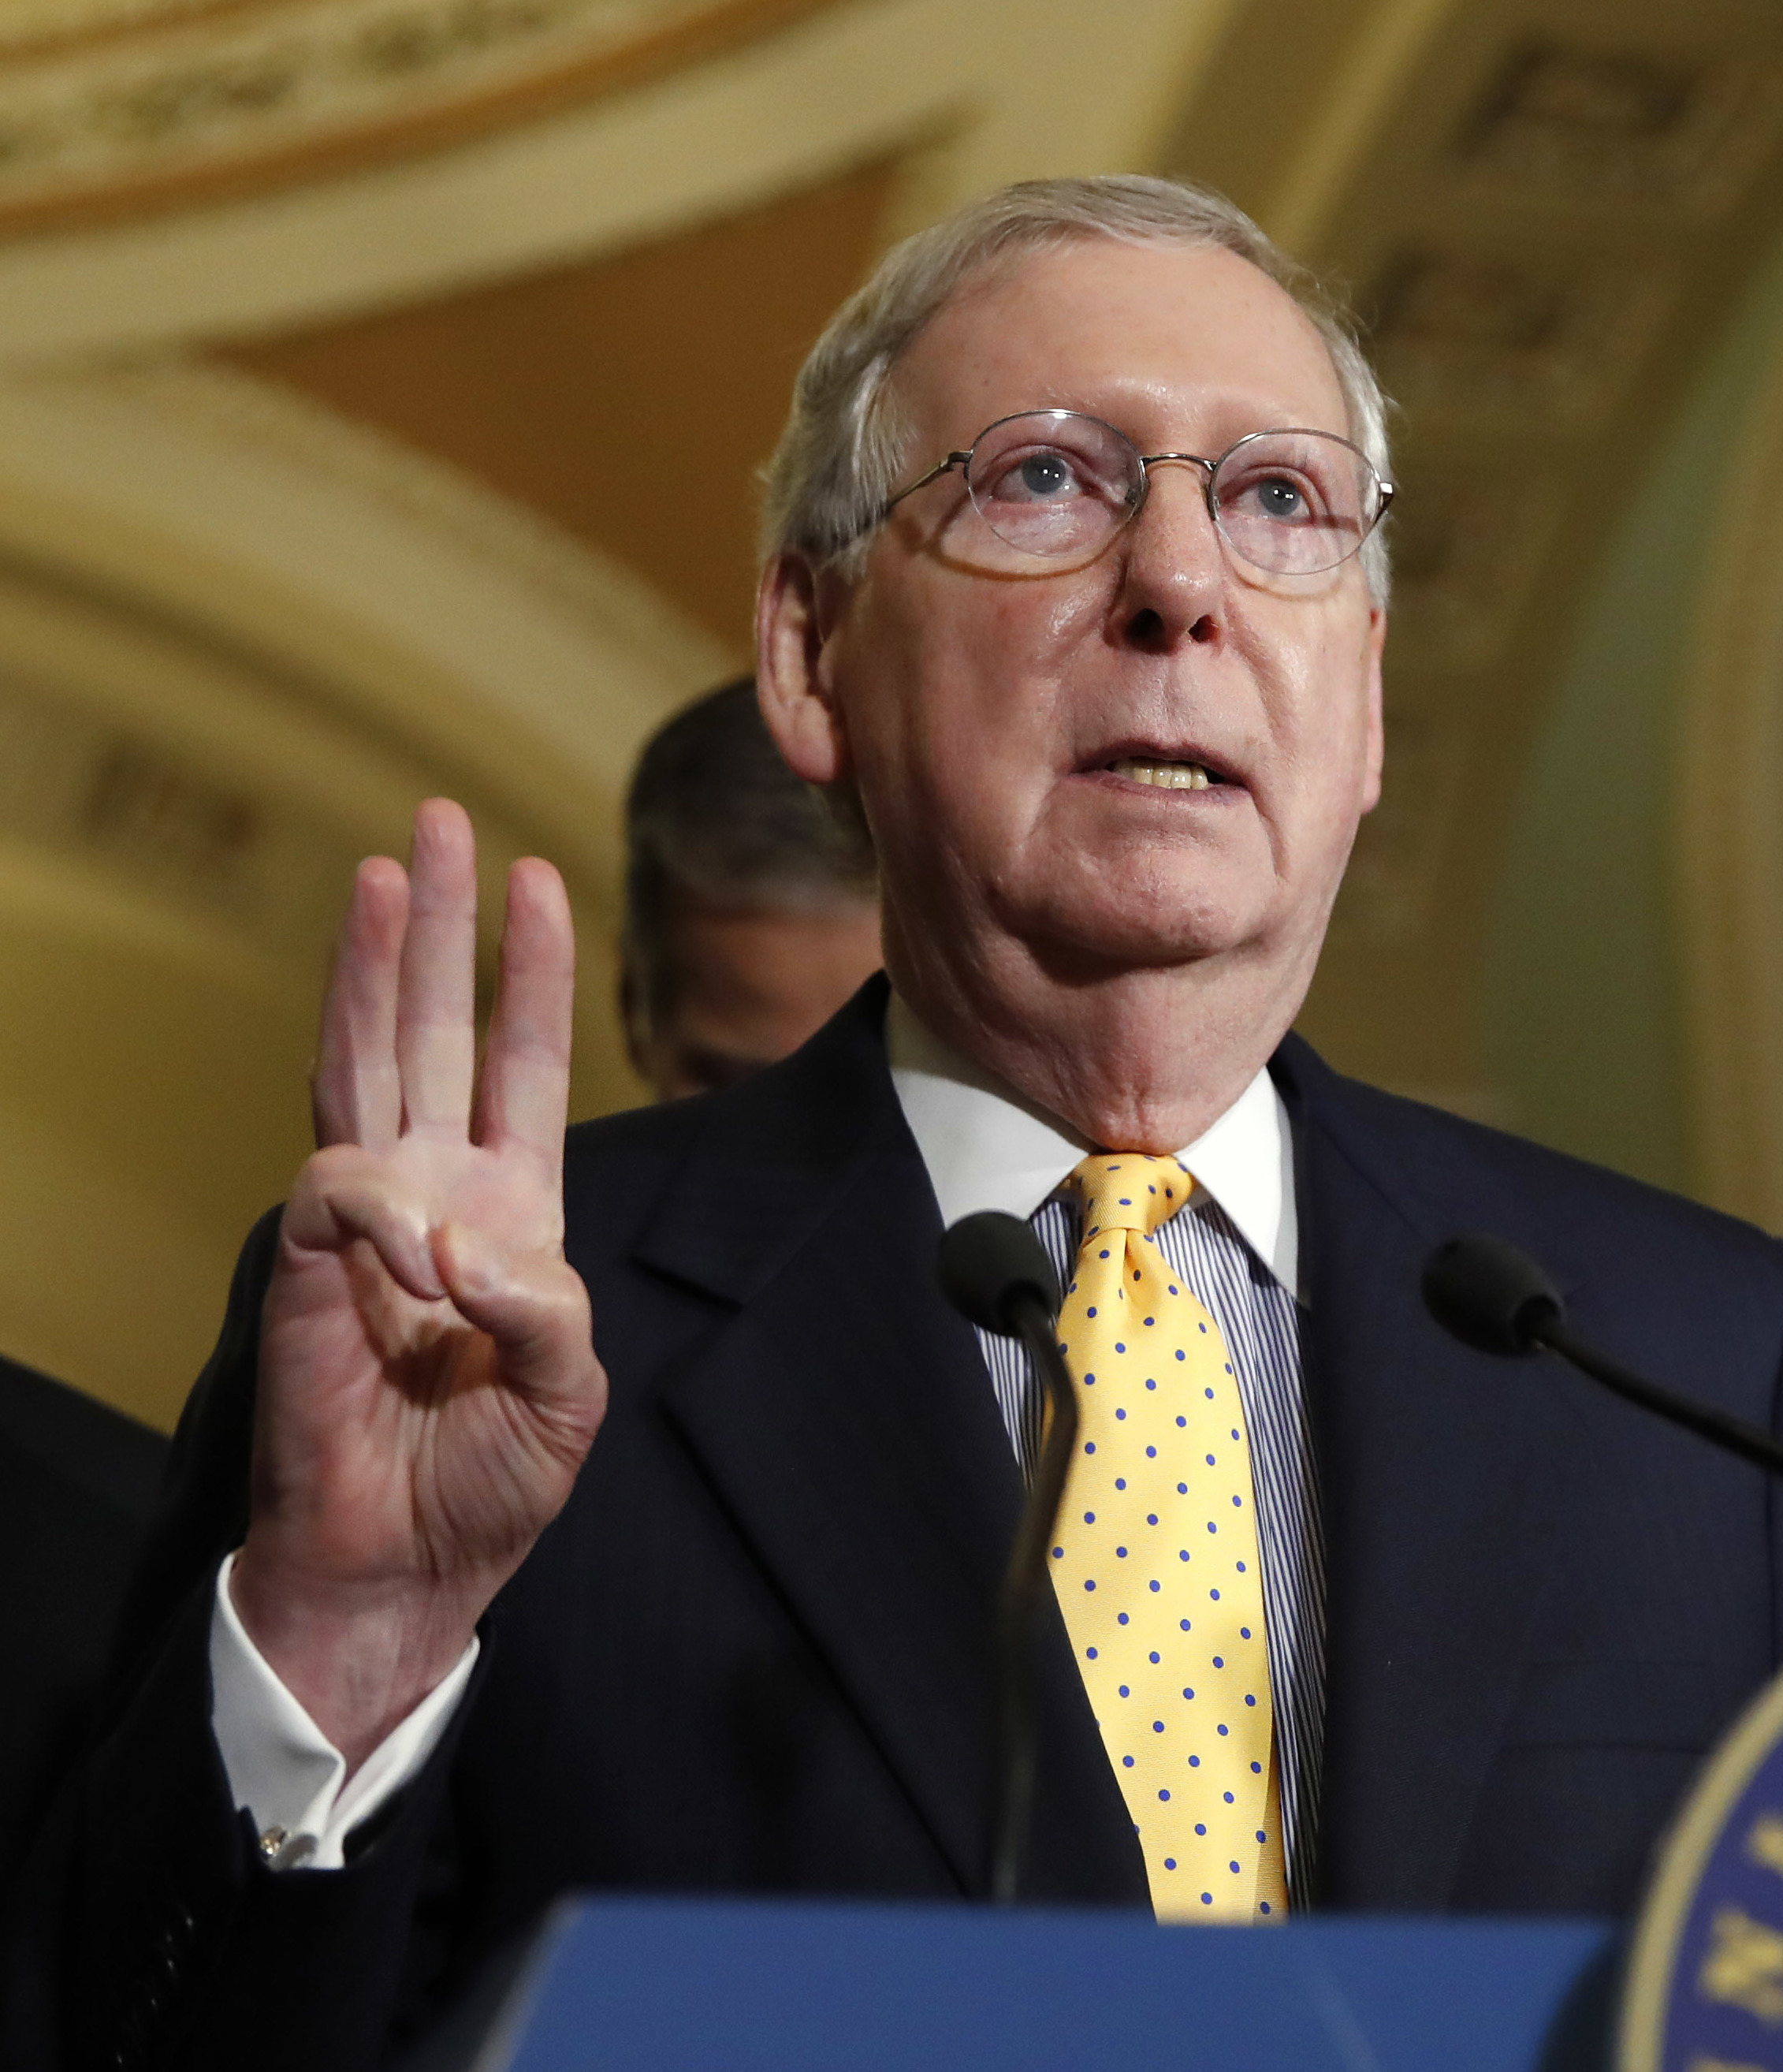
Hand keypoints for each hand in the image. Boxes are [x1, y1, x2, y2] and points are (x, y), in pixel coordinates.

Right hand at [231, 801, 605, 1770]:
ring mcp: (369, 1225)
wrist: (407, 1570)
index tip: (541, 880)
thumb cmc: (490, 1483)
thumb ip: (549, 1310)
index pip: (522, 1066)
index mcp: (511, 1215)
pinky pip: (338, 1186)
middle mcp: (436, 1196)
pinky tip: (417, 1243)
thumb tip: (467, 1244)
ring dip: (376, 971)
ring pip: (364, 1065)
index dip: (530, 977)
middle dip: (437, 928)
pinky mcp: (309, 1268)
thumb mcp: (572, 1391)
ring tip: (383, 873)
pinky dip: (383, 1206)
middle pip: (432, 1031)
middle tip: (436, 822)